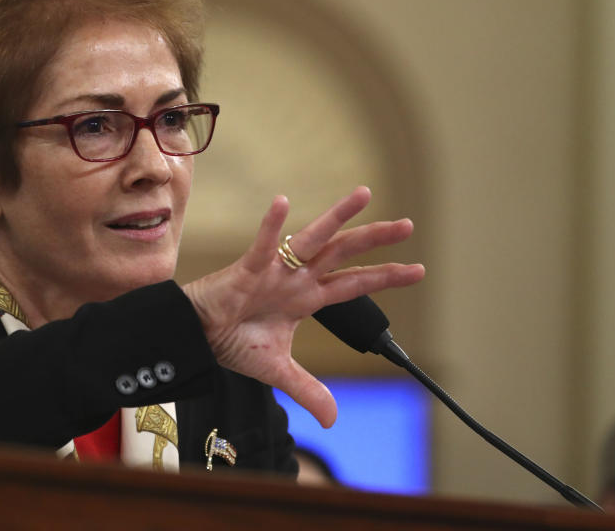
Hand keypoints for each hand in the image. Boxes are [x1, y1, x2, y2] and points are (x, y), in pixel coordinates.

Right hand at [182, 186, 423, 427]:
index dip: (385, 277)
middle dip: (375, 239)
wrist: (197, 336)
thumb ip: (307, 389)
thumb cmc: (232, 342)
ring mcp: (274, 269)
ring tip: (364, 194)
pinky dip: (271, 226)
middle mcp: (296, 278)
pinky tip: (282, 203)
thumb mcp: (277, 371)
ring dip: (338, 217)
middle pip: (343, 253)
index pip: (354, 284)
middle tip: (407, 225)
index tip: (417, 269)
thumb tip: (333, 419)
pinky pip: (262, 245)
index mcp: (306, 298)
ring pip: (313, 238)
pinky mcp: (247, 268)